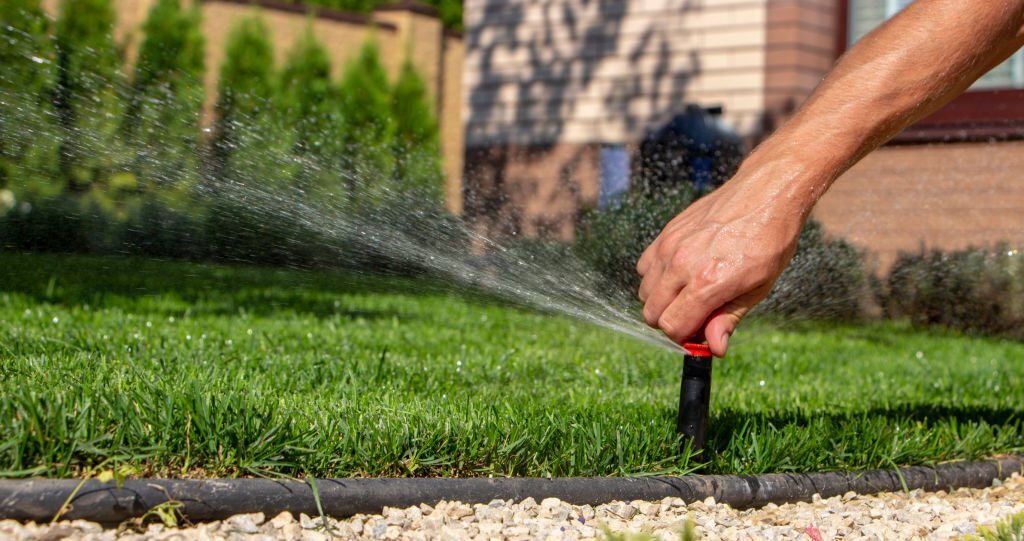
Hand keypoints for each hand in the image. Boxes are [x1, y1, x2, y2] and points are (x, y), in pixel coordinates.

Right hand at [636, 157, 811, 356]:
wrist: (766, 191)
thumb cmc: (770, 240)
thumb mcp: (759, 287)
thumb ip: (729, 318)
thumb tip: (714, 349)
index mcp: (708, 283)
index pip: (672, 327)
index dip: (686, 336)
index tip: (702, 330)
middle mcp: (682, 265)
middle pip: (651, 313)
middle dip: (671, 321)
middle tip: (698, 313)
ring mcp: (670, 246)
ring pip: (644, 292)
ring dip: (662, 300)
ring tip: (691, 291)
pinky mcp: (666, 232)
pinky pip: (644, 268)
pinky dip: (656, 277)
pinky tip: (681, 272)